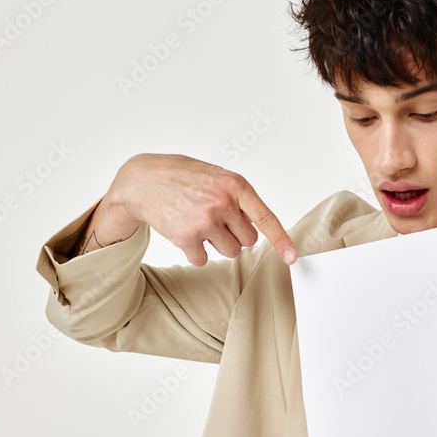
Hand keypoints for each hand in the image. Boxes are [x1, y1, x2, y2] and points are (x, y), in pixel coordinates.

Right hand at [78, 153, 296, 266]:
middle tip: (215, 219)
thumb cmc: (184, 177)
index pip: (266, 218)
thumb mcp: (218, 177)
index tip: (293, 258)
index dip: (282, 240)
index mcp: (236, 185)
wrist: (142, 180)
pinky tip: (185, 232)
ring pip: (230, 252)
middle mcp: (223, 203)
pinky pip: (203, 260)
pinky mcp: (186, 238)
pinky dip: (195, 252)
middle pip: (248, 241)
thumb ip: (240, 198)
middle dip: (235, 234)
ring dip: (217, 244)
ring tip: (200, 223)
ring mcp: (205, 221)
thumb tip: (259, 229)